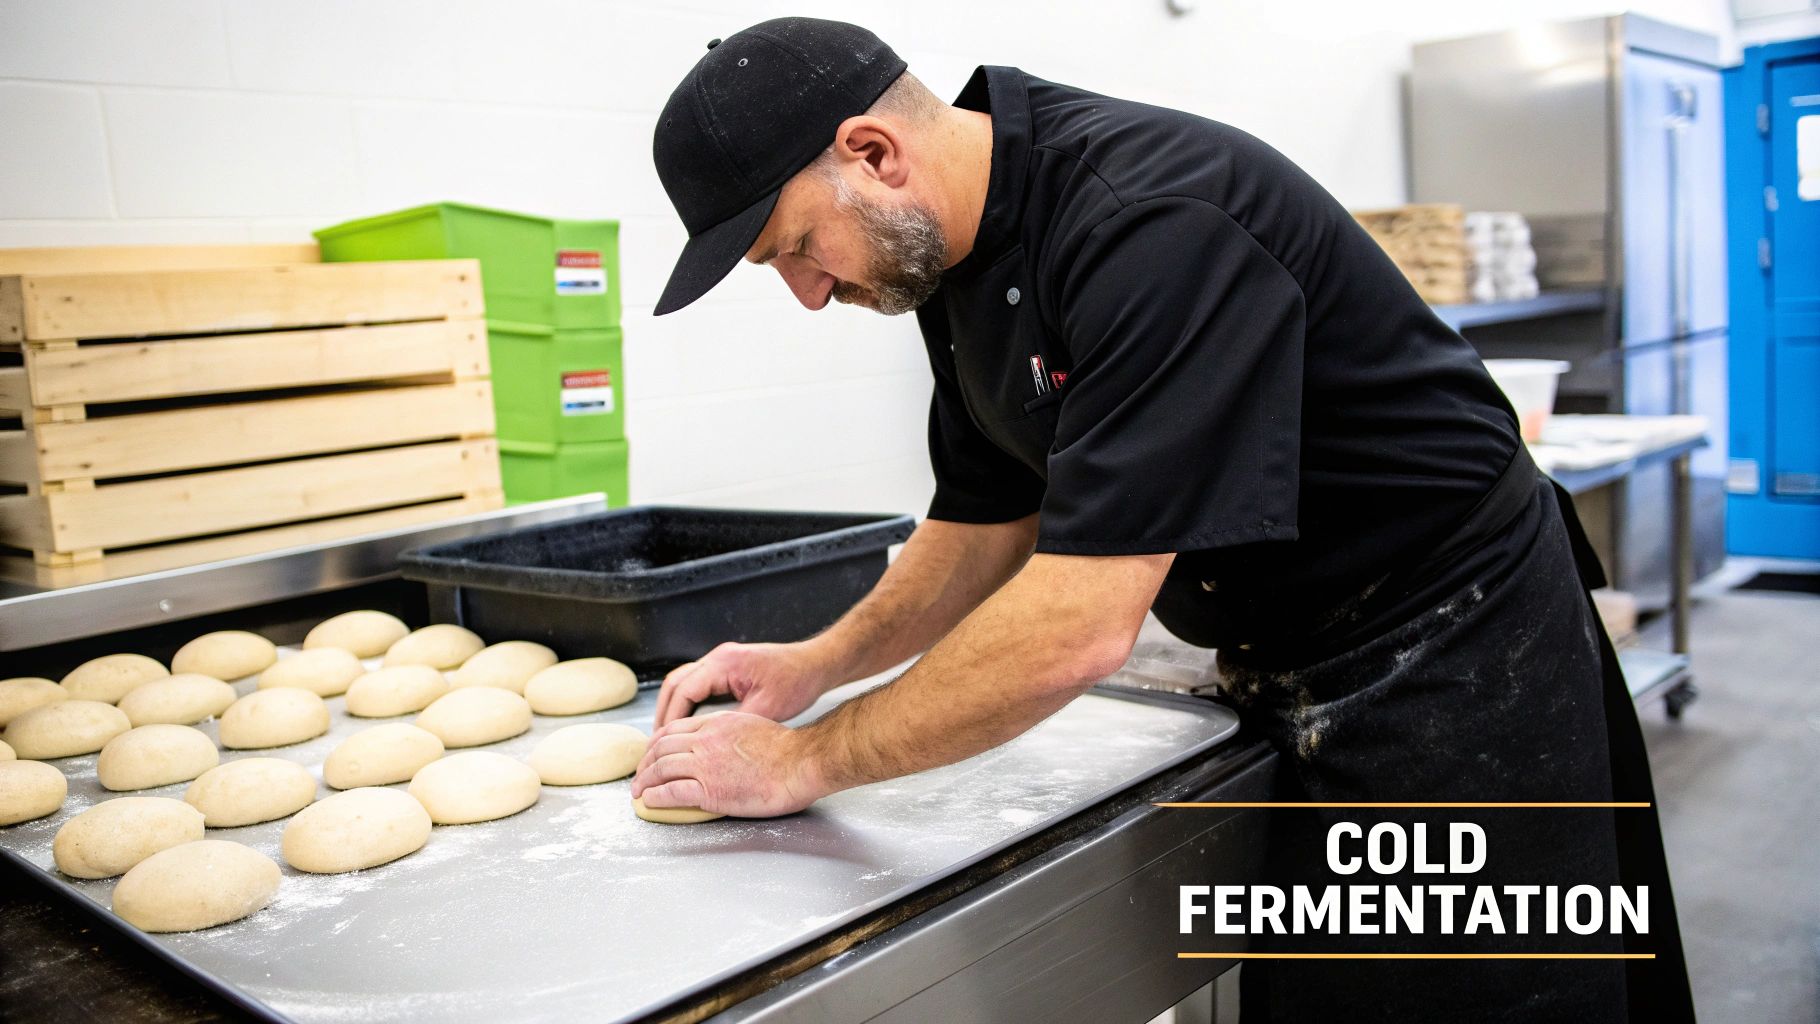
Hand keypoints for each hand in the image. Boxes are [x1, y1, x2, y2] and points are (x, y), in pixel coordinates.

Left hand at [630, 711, 828, 817]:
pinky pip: (672, 791)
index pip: (674, 728)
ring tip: (638, 791)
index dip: (657, 742)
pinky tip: (649, 801)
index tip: (652, 752)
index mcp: (716, 723)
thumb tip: (722, 741)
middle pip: (662, 747)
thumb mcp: (752, 724)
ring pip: (661, 768)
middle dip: (645, 761)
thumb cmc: (786, 748)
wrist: (799, 763)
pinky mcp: (710, 789)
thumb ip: (730, 730)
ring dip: (644, 780)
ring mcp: (705, 764)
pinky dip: (656, 796)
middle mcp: (705, 740)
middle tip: (640, 774)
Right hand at [654, 640, 837, 728]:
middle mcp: (718, 657)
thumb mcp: (767, 709)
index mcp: (724, 664)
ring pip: (684, 681)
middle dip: (664, 712)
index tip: (664, 740)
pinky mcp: (728, 667)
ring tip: (668, 735)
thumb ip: (735, 724)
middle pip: (675, 683)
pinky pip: (698, 683)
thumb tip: (708, 743)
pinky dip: (688, 702)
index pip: (683, 690)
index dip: (670, 717)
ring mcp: (722, 660)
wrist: (816, 664)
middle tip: (657, 740)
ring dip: (674, 706)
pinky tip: (689, 723)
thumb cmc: (797, 681)